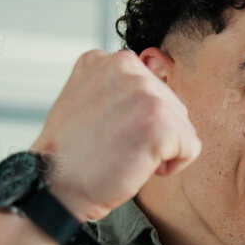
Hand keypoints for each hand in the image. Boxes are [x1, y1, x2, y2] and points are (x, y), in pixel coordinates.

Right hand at [30, 49, 200, 222]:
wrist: (52, 185)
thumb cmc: (70, 155)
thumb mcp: (86, 102)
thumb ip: (116, 88)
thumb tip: (156, 78)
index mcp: (104, 59)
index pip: (149, 88)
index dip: (135, 120)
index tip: (107, 133)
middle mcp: (124, 66)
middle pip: (171, 104)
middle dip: (152, 132)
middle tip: (115, 148)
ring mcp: (144, 91)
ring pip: (182, 125)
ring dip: (161, 149)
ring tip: (123, 156)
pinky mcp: (160, 121)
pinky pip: (191, 148)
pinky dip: (173, 166)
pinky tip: (138, 167)